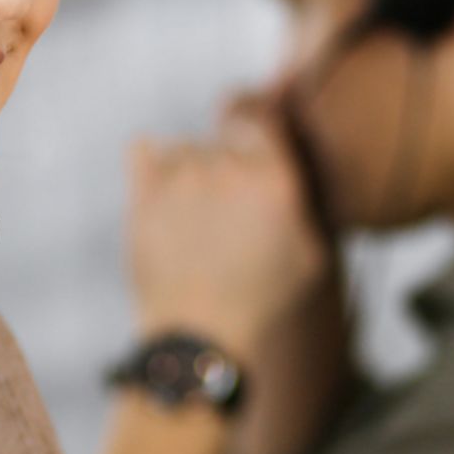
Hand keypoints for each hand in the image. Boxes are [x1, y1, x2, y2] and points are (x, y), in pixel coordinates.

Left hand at [129, 93, 331, 359]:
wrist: (201, 335)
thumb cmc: (262, 301)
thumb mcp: (311, 253)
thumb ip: (306, 196)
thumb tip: (296, 159)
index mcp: (274, 179)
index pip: (259, 117)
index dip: (255, 131)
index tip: (252, 152)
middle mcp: (227, 169)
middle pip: (223, 135)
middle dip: (228, 161)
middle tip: (229, 207)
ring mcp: (181, 179)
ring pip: (184, 146)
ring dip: (190, 167)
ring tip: (197, 214)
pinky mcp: (143, 194)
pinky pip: (142, 148)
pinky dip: (151, 163)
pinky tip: (164, 194)